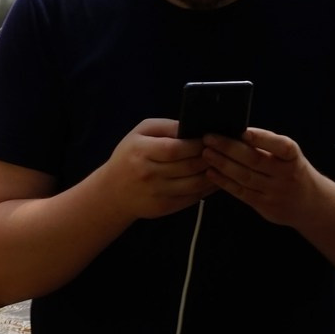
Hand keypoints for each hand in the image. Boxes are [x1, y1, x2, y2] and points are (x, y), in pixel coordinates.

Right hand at [90, 117, 214, 221]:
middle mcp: (149, 174)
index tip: (209, 138)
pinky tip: (214, 179)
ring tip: (221, 164)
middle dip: (209, 158)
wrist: (113, 192)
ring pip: (195, 185)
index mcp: (141, 151)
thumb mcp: (140, 133)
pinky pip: (193, 198)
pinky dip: (208, 189)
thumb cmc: (129, 156)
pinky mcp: (165, 207)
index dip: (196, 144)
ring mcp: (157, 193)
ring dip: (213, 174)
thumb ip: (166, 127)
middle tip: (221, 151)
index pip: (175, 149)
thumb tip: (193, 126)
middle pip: (188, 167)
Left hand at [203, 127, 327, 228]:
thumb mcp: (289, 156)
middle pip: (255, 161)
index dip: (262, 138)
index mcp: (293, 157)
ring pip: (245, 177)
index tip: (243, 130)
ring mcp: (276, 193)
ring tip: (206, 153)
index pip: (280, 146)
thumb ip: (267, 145)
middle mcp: (286, 175)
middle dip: (229, 148)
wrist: (311, 204)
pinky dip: (224, 182)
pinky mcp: (265, 206)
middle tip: (209, 138)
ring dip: (223, 164)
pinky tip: (211, 172)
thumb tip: (234, 131)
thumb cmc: (292, 171)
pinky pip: (242, 193)